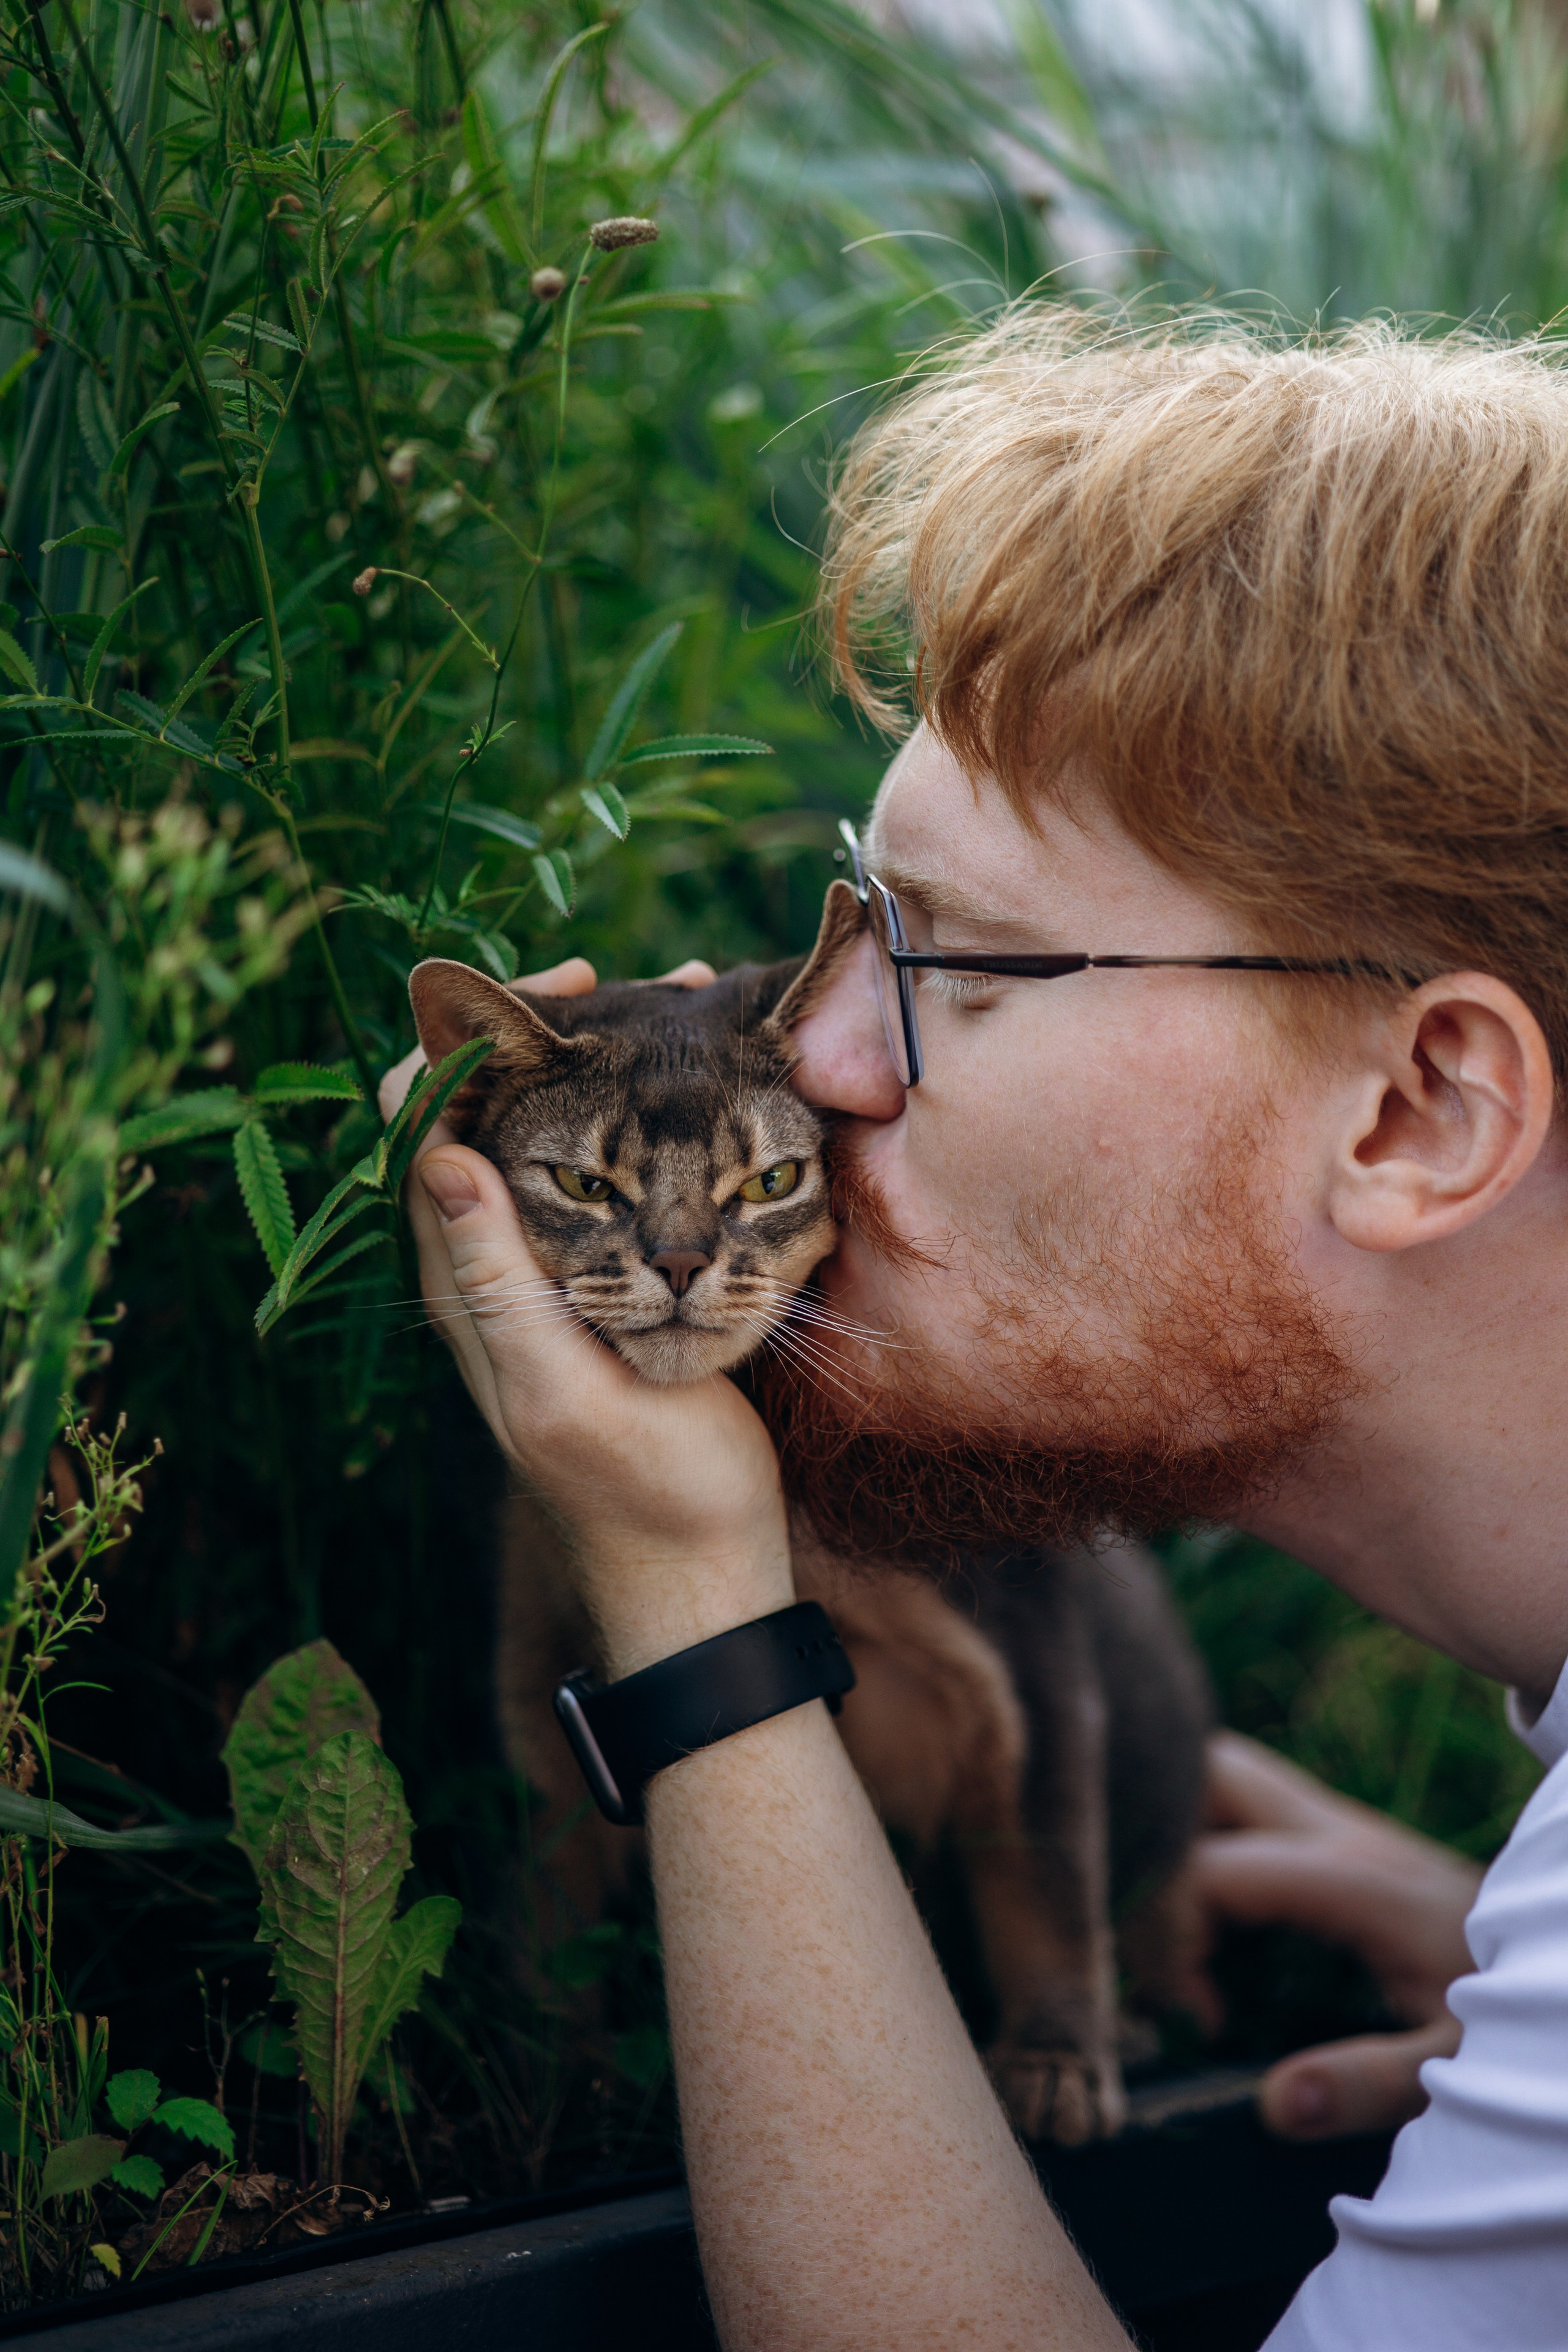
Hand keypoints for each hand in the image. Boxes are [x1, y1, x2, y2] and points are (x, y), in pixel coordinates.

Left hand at [384, 956, 794, 1673]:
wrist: (702, 1571)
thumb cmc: (644, 1491)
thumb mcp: (565, 1388)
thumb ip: (498, 1282)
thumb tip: (439, 1162)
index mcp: (467, 1288)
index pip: (423, 1132)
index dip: (467, 1044)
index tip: (563, 991)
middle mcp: (492, 1270)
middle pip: (483, 1115)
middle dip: (551, 1031)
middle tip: (645, 983)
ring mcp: (549, 1276)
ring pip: (543, 1137)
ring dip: (601, 1065)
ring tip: (688, 1006)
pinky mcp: (603, 1288)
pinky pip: (594, 1174)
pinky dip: (637, 1114)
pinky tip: (705, 1086)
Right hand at [1190, 1731, 1481, 2140]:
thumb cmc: (1521, 2022)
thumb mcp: (1456, 2068)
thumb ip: (1370, 2082)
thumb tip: (1274, 2104)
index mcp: (1350, 1876)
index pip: (1208, 1868)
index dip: (1166, 1934)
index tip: (1193, 2013)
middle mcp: (1333, 1829)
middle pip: (1203, 1772)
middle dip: (1150, 1841)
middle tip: (1154, 1938)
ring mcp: (1335, 1822)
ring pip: (1218, 1774)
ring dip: (1175, 1833)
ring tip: (1179, 1930)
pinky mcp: (1337, 1836)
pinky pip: (1241, 1805)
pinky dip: (1202, 1844)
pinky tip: (1215, 1926)